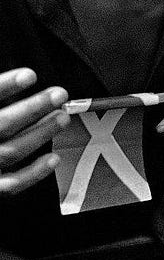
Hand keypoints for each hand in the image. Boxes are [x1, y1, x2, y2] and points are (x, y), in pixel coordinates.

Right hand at [0, 68, 67, 195]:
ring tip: (61, 117)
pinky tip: (53, 158)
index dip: (4, 86)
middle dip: (32, 108)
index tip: (29, 75)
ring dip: (41, 133)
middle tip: (58, 95)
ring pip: (11, 151)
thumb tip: (8, 83)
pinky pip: (11, 184)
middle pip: (2, 124)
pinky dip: (34, 172)